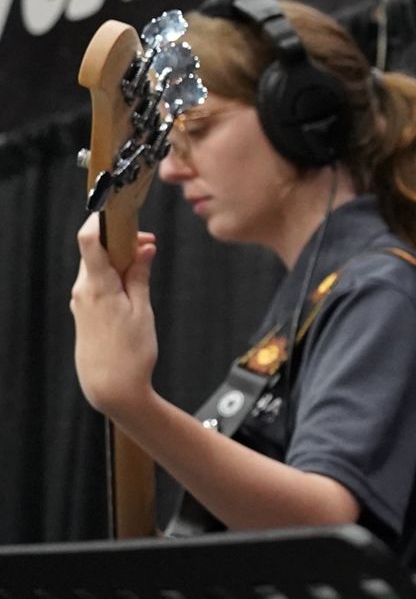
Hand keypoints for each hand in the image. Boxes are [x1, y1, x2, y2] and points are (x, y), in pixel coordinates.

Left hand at [70, 216, 159, 423]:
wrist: (110, 387)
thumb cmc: (130, 352)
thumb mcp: (143, 310)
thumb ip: (140, 276)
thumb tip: (144, 248)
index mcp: (98, 286)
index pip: (90, 240)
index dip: (102, 220)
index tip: (120, 211)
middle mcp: (83, 290)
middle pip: (96, 251)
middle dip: (122, 242)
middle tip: (150, 245)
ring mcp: (81, 302)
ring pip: (98, 268)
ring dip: (120, 262)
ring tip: (145, 268)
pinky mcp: (85, 312)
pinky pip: (97, 284)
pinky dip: (114, 278)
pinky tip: (133, 288)